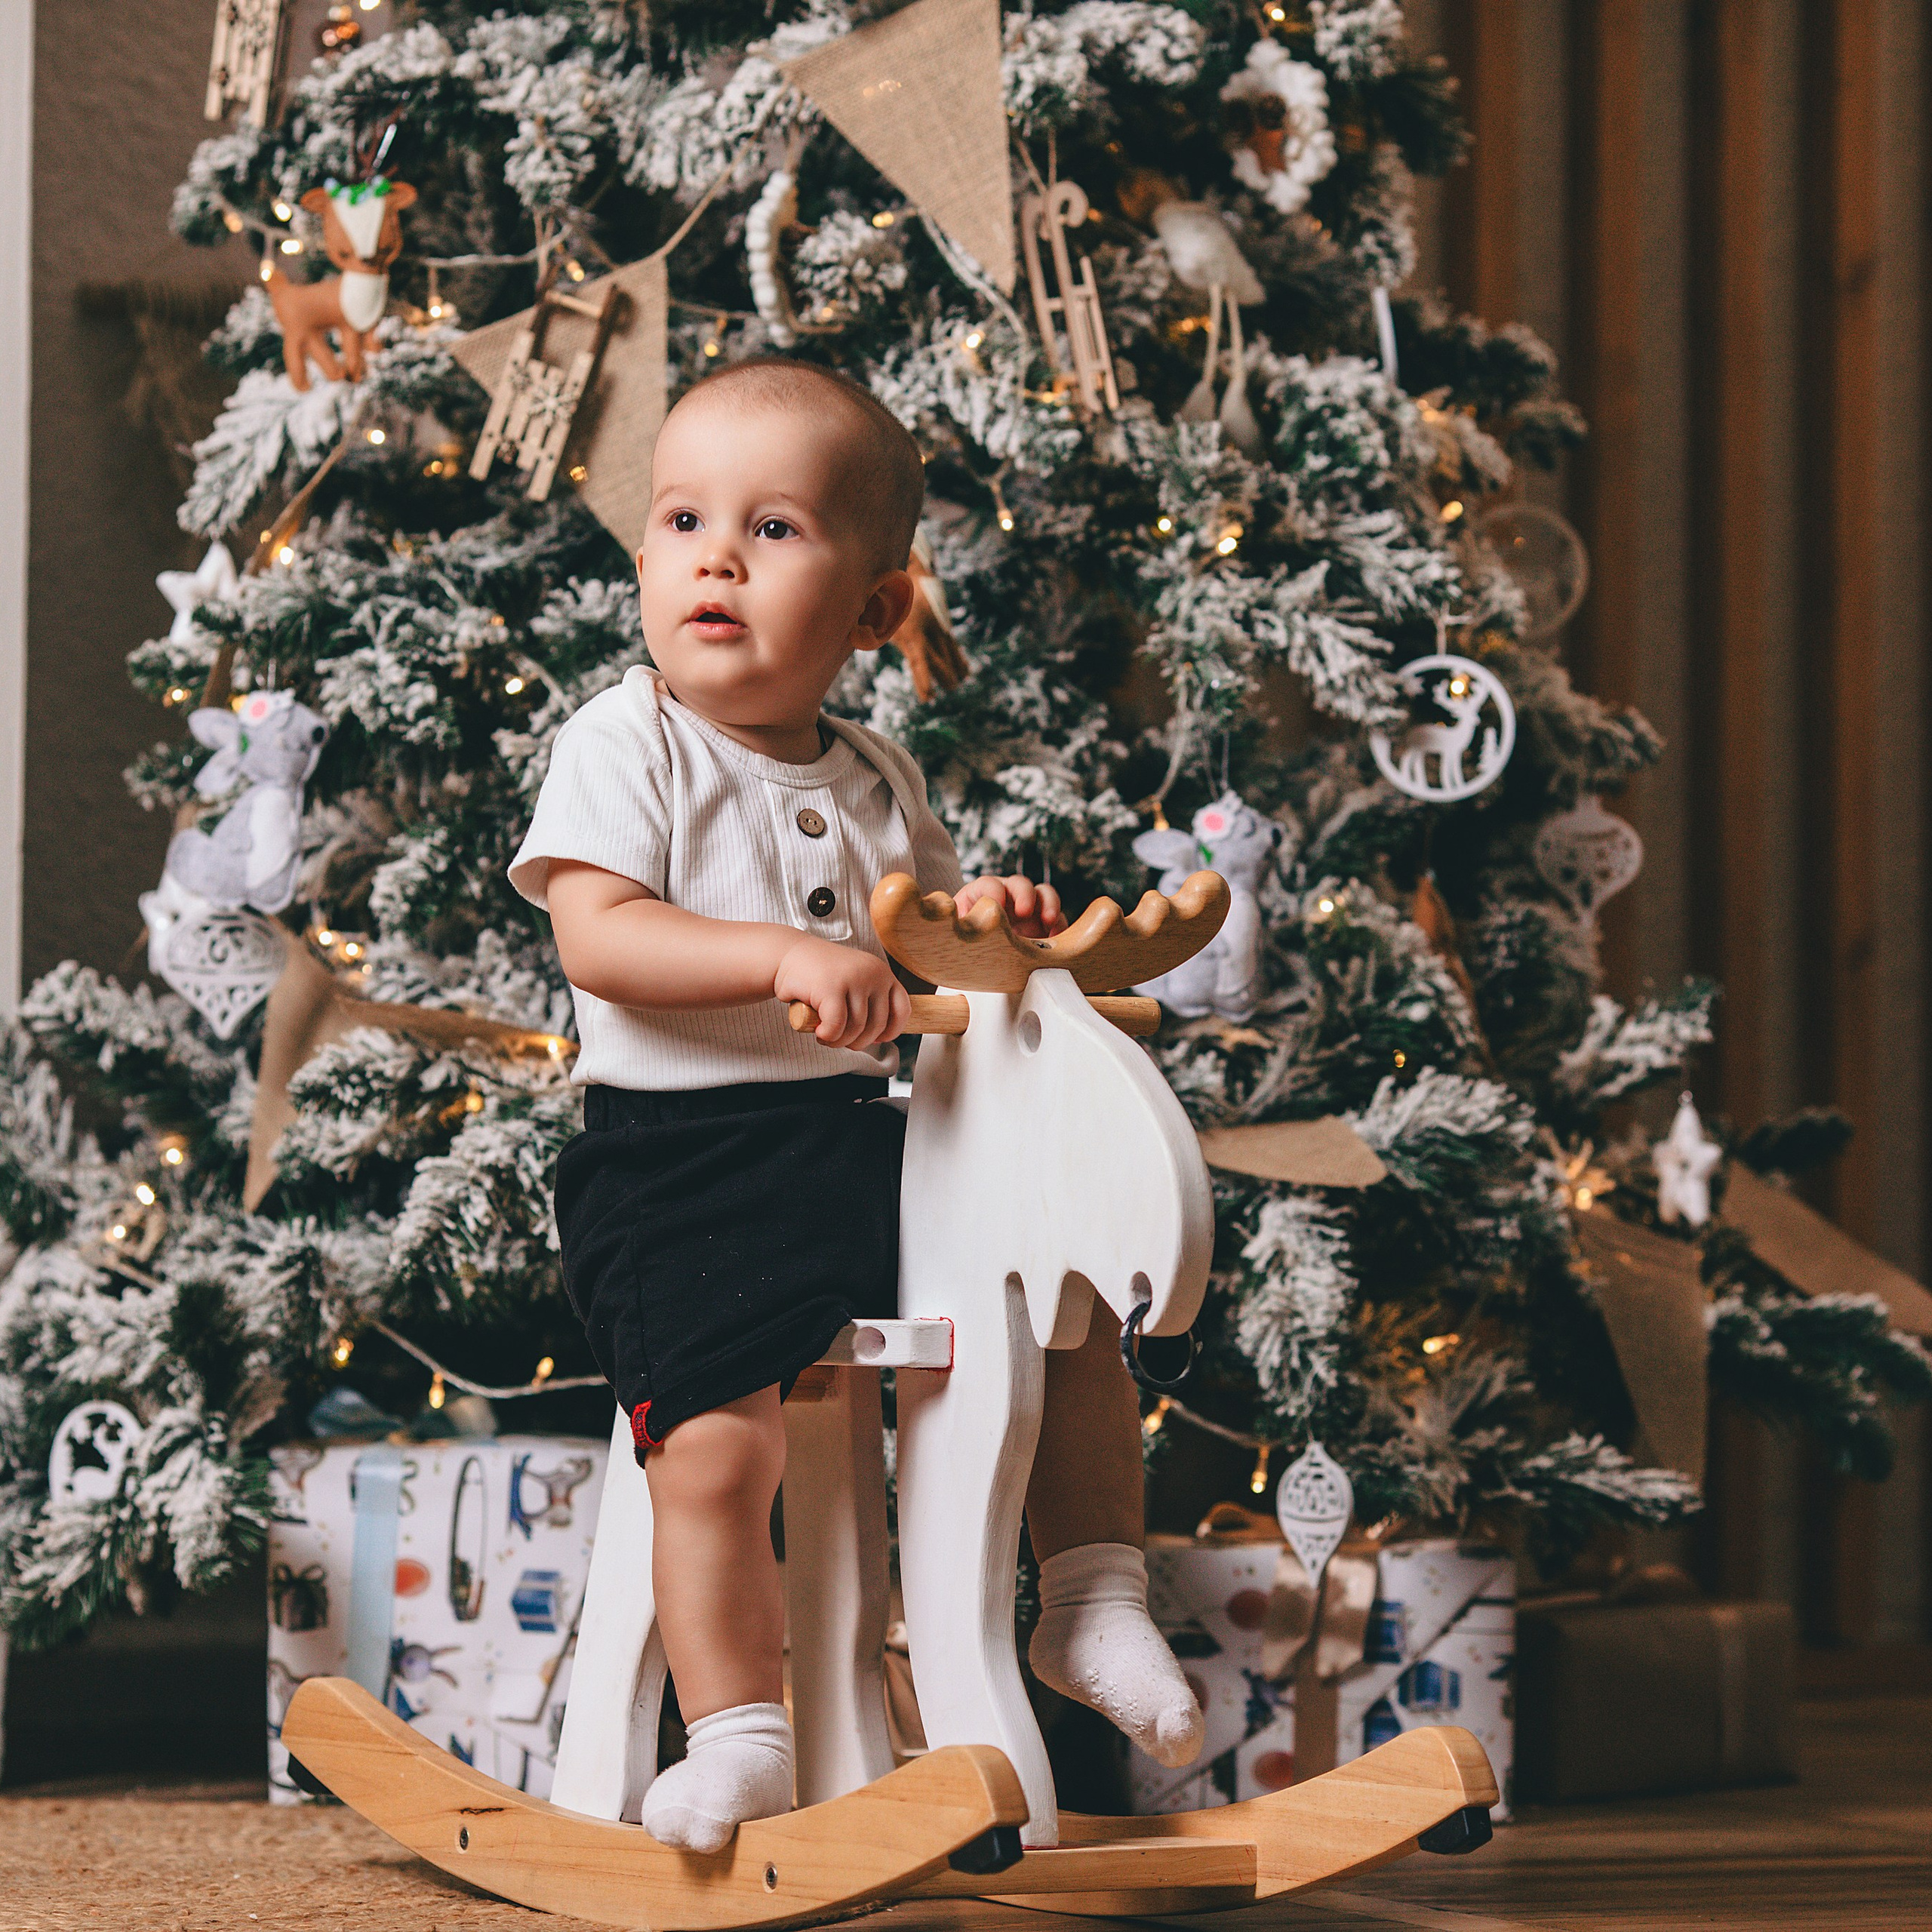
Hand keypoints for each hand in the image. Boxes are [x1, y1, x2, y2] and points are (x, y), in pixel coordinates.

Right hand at [775, 937, 910, 1048]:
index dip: (891, 1031)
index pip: (902, 1009)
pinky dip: (828, 1036)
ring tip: (825, 1036)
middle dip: (857, 1042)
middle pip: (877, 1025)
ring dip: (839, 1041)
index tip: (874, 1039)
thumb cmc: (819, 976)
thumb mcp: (853, 984)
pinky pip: (837, 1026)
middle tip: (838, 1039)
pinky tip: (818, 1032)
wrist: (786, 955)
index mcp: (882, 972)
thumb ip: (868, 1003)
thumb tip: (880, 1036)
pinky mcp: (831, 987)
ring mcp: (853, 978)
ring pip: (856, 1029)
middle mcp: (873, 973)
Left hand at [956, 874, 1066, 939]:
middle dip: (1024, 894)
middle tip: (1024, 912)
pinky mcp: (1045, 925)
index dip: (993, 891)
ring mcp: (1028, 909)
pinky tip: (1057, 941)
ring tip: (1049, 921)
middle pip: (1020, 884)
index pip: (989, 885)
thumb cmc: (963, 946)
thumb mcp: (957, 938)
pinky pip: (1058, 920)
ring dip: (1049, 904)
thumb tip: (959, 928)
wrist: (978, 962)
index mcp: (981, 896)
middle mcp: (1007, 897)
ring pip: (1044, 894)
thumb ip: (962, 930)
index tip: (996, 906)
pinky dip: (1061, 927)